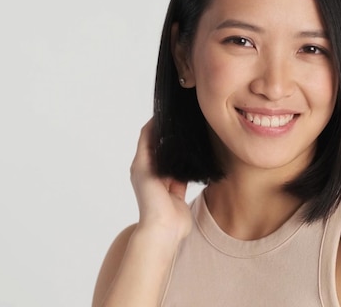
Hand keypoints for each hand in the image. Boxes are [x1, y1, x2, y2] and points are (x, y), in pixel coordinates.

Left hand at [130, 118, 191, 242]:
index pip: (148, 138)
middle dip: (171, 135)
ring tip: (192, 134)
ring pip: (175, 159)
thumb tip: (152, 123)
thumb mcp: (144, 168)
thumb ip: (147, 146)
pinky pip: (185, 173)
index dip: (156, 124)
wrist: (164, 228)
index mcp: (142, 165)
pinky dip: (190, 165)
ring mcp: (167, 182)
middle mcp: (154, 172)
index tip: (169, 111)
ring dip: (181, 149)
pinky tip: (198, 155)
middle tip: (184, 121)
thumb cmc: (151, 200)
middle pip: (162, 148)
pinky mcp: (179, 191)